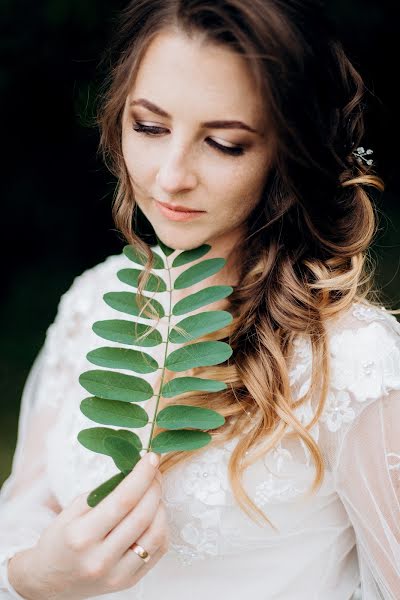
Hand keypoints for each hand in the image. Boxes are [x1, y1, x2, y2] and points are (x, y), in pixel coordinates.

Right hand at [8, 452, 168, 599]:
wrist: (51, 581)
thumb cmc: (61, 540)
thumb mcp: (72, 510)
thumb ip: (103, 493)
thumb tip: (135, 471)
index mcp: (81, 536)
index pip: (123, 500)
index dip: (142, 476)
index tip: (151, 458)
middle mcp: (100, 559)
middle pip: (142, 516)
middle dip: (154, 487)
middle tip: (154, 471)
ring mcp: (117, 575)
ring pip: (156, 534)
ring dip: (160, 507)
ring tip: (153, 493)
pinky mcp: (129, 582)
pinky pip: (158, 551)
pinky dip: (161, 527)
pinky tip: (154, 515)